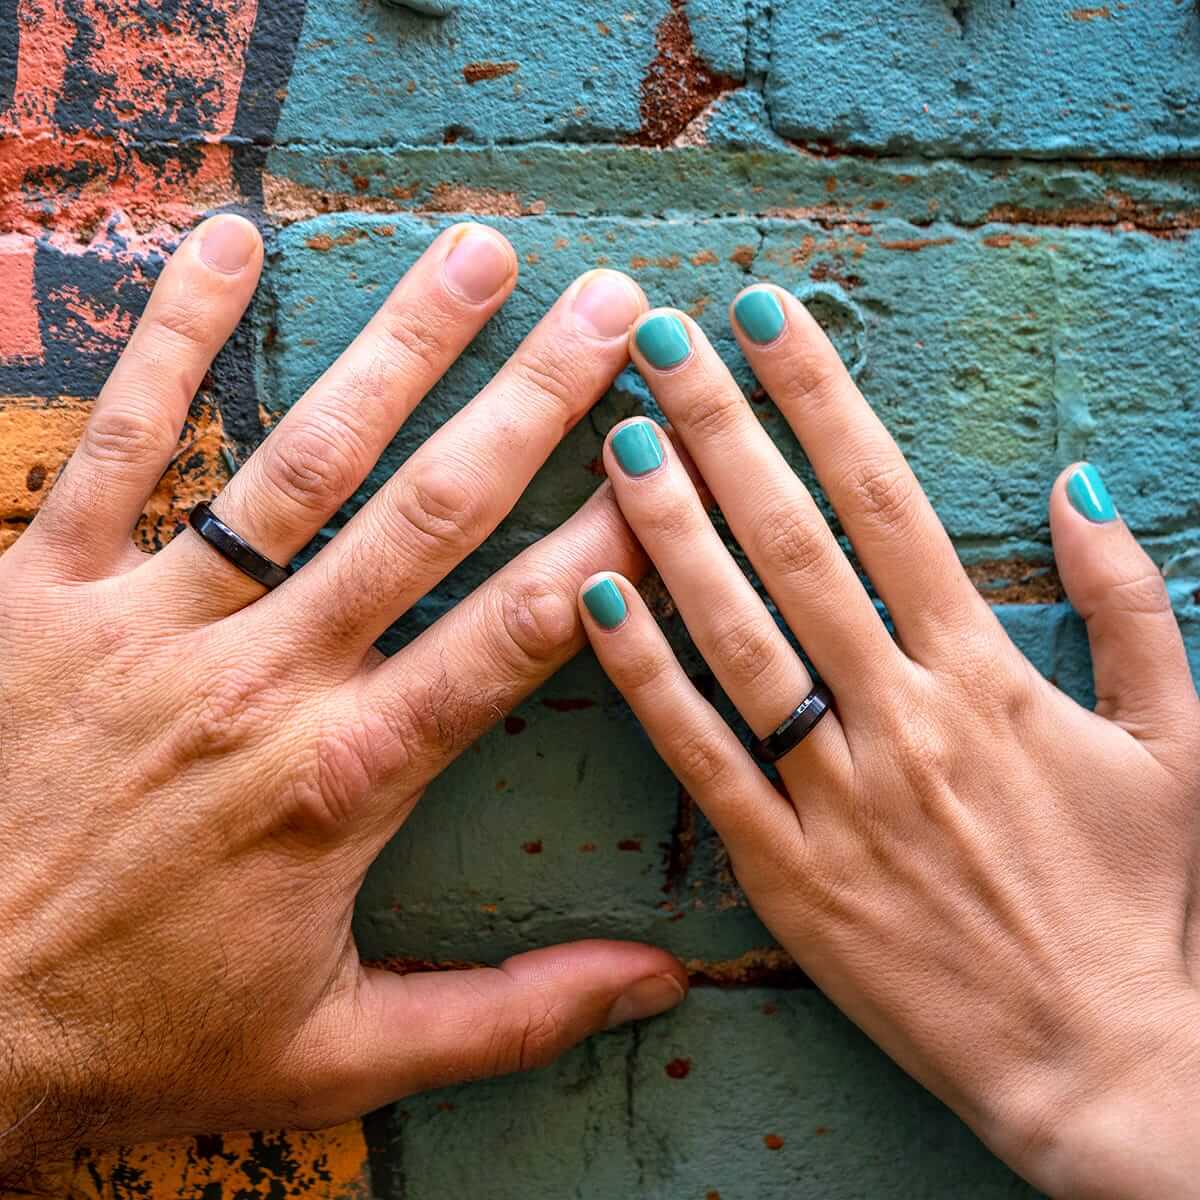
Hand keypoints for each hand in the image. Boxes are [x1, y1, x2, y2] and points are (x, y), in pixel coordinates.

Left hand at [0, 215, 686, 1180]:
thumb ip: (511, 1014)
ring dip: (397, 350)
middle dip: (529, 402)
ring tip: (475, 256)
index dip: (604, 544)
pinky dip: (172, 341)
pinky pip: (118, 446)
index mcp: (344, 779)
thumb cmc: (148, 1036)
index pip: (510, 633)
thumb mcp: (344, 1053)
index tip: (667, 464)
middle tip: (607, 311)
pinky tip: (231, 244)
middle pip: (426, 515)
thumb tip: (660, 982)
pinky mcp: (41, 592)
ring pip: (299, 461)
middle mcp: (261, 680)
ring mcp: (149, 622)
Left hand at [576, 293, 1199, 1197]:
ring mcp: (837, 797)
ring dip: (669, 530)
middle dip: (722, 429)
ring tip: (611, 438)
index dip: (823, 399)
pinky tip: (591, 598)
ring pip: (736, 638)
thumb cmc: (1146, 902)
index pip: (888, 501)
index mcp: (992, 675)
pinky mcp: (787, 873)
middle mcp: (903, 718)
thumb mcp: (1183, 742)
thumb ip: (1133, 605)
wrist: (1108, 1068)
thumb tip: (1078, 486)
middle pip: (794, 545)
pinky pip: (701, 761)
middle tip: (657, 338)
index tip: (768, 318)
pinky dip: (644, 678)